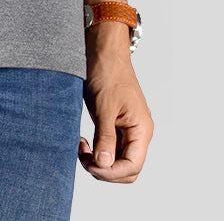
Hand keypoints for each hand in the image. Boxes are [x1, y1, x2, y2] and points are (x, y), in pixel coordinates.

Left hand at [78, 44, 153, 181]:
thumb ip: (105, 138)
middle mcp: (139, 132)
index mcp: (141, 129)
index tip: (90, 163)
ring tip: (82, 148)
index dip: (111, 172)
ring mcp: (129, 129)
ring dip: (100, 162)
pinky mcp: (119, 125)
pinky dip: (99, 151)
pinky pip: (112, 148)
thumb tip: (104, 165)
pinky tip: (86, 143)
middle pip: (127, 169)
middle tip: (84, 157)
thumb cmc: (107, 73)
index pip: (132, 166)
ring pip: (119, 160)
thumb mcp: (104, 108)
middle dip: (105, 170)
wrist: (104, 52)